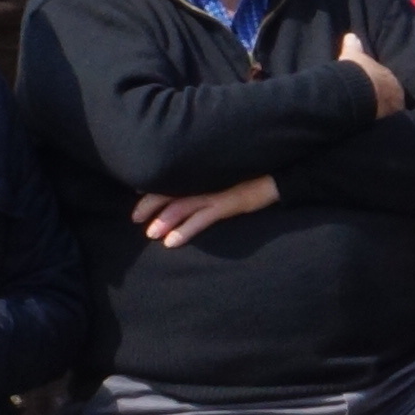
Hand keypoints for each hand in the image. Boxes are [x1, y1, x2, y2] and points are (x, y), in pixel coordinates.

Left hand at [130, 175, 278, 245]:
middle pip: (168, 191)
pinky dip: (183, 231)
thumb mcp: (226, 172)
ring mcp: (215, 192)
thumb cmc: (253, 172)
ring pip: (180, 207)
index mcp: (202, 171)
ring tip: (150, 234)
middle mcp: (204, 180)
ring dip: (163, 221)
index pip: (170, 177)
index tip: (136, 194)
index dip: (152, 186)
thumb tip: (188, 185)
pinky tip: (171, 242)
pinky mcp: (227, 204)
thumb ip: (208, 176)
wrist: (279, 174)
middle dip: (149, 206)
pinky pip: (200, 220)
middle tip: (134, 218)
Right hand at [339, 33, 405, 116]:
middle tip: (373, 103)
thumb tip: (351, 36)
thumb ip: (354, 47)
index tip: (375, 88)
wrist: (358, 93)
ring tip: (371, 116)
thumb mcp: (353, 57)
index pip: (388, 82)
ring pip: (389, 111)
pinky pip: (384, 123)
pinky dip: (379, 123)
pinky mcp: (388, 124)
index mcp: (390, 78)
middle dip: (384, 100)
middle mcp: (397, 95)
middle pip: (391, 98)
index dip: (380, 85)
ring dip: (382, 113)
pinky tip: (372, 126)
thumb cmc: (357, 73)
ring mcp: (394, 110)